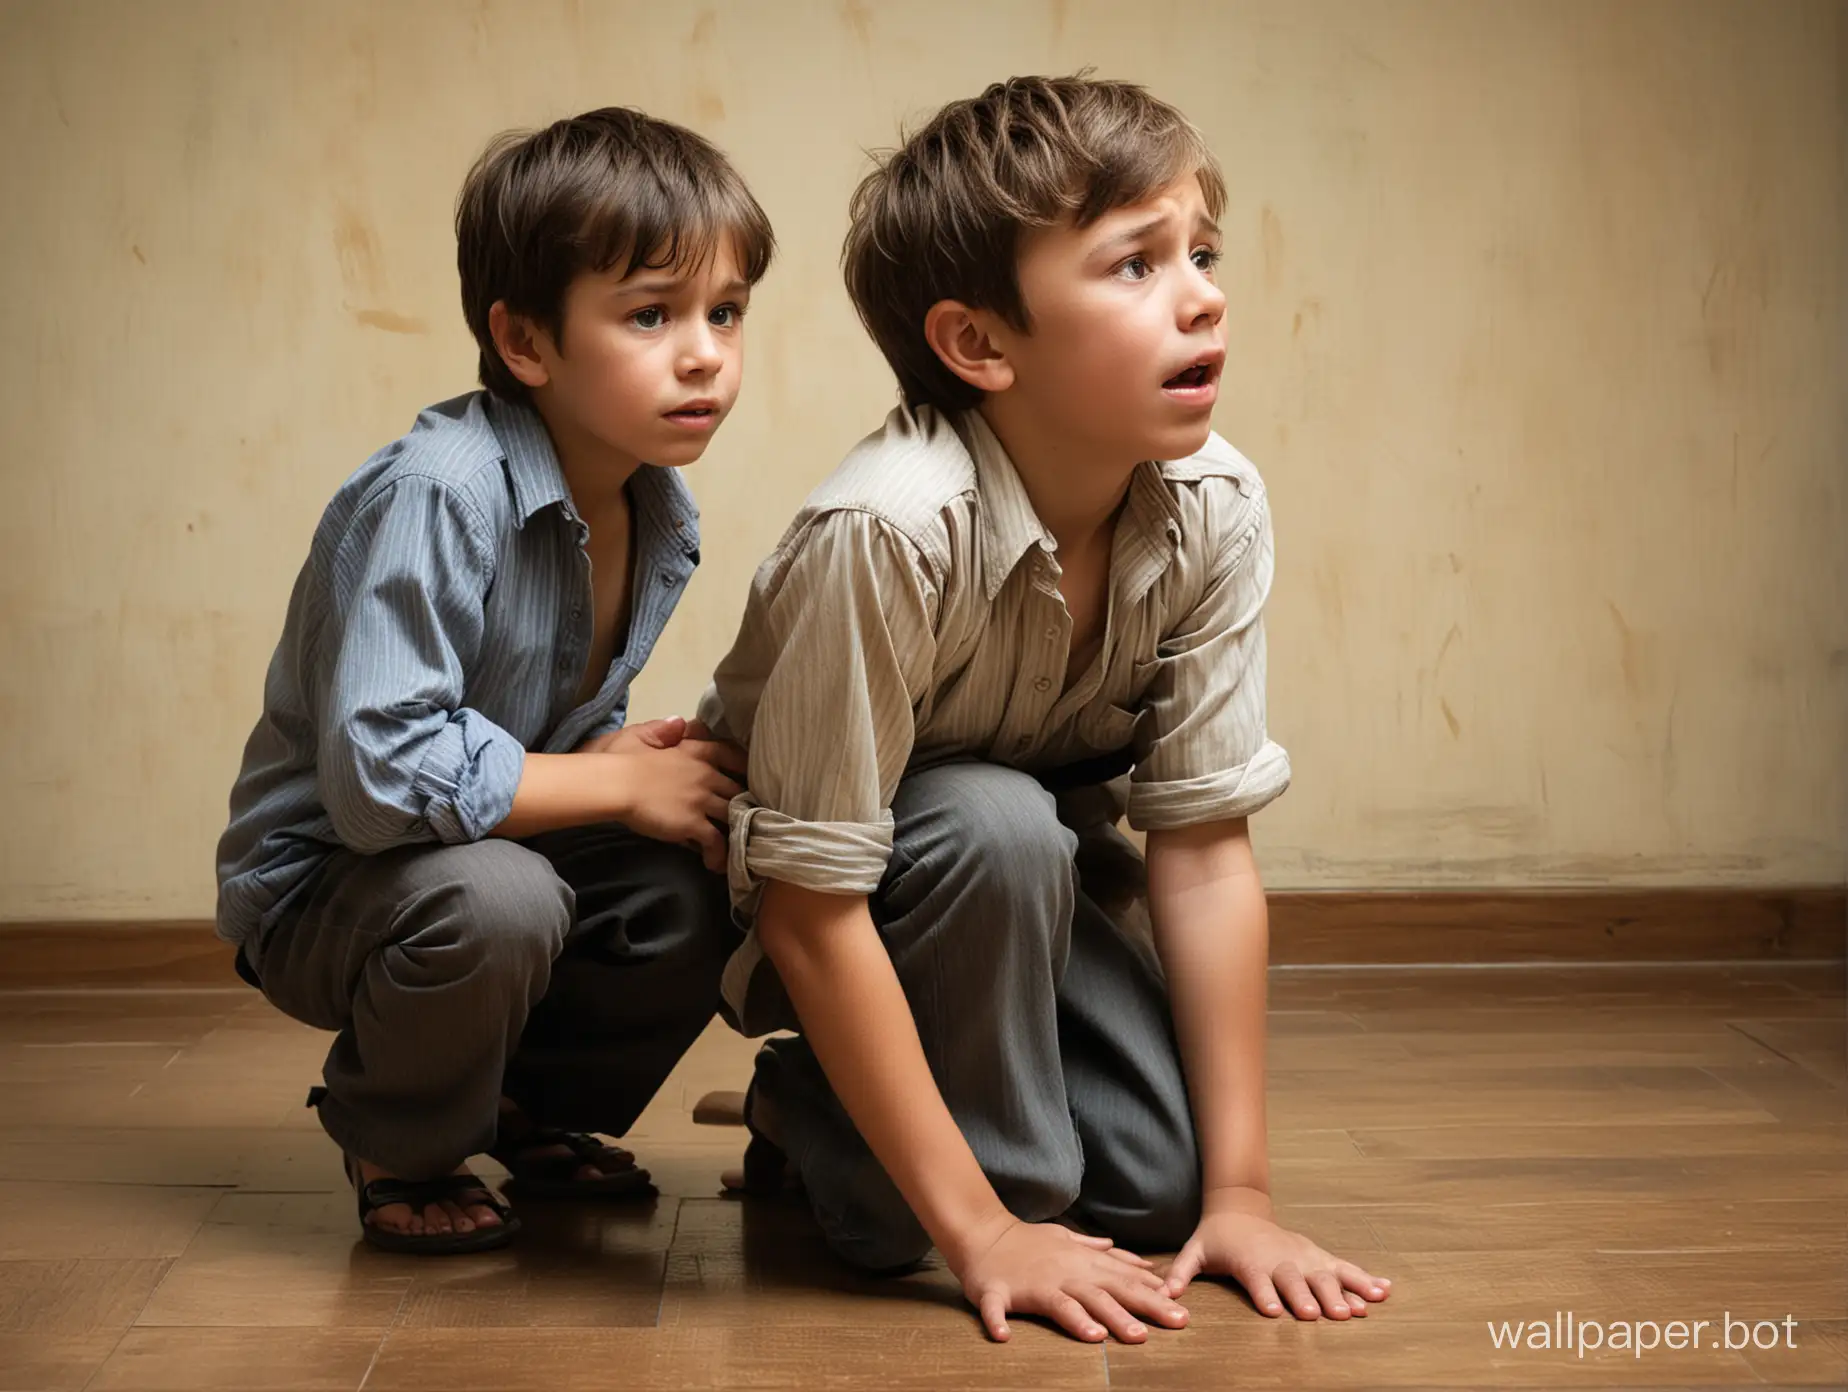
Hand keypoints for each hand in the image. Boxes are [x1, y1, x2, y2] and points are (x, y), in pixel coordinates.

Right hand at [582, 717, 746, 871]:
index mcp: (694, 752)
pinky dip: (718, 854)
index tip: (748, 777)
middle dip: (743, 803)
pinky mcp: (694, 823)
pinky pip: (715, 841)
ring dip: (735, 831)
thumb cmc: (621, 760)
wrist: (615, 785)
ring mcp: (702, 800)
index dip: (742, 767)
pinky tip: (714, 864)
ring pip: (731, 817)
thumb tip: (678, 721)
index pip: (729, 754)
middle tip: (745, 817)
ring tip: (735, 846)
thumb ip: (661, 730)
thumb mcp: (639, 736)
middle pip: (736, 790)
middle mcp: (705, 775)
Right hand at [951, 1215, 1189, 1343]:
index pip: (1123, 1279)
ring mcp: (1032, 1284)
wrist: (982, 1233)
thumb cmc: (1029, 1241)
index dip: (1153, 1293)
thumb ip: (1106, 1254)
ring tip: (1101, 1337)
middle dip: (1138, 1309)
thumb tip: (1141, 1261)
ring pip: (1062, 1303)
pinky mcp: (998, 1293)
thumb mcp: (1070, 1241)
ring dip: (1080, 1320)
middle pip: (1105, 1293)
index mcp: (1080, 1264)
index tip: (1181, 1308)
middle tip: (1169, 1324)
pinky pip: (997, 1310)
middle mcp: (1063, 1273)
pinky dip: (998, 1323)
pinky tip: (1004, 1337)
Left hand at [1163, 1188, 1389, 1319]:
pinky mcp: (1318, 1255)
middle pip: (1296, 1279)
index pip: (1257, 1279)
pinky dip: (1365, 1279)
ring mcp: (1304, 1256)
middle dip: (1308, 1297)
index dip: (1265, 1294)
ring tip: (1360, 1309)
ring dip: (1344, 1291)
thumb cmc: (1217, 1238)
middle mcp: (1281, 1258)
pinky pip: (1345, 1267)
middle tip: (1320, 1315)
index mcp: (1251, 1260)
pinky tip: (1385, 1291)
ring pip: (1326, 1274)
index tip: (1273, 1311)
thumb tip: (1165, 1294)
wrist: (1240, 1208)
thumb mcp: (1194, 1251)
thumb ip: (1180, 1273)